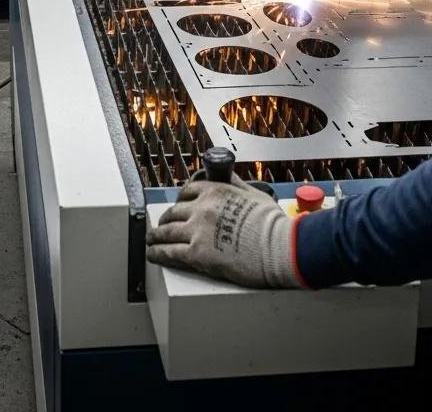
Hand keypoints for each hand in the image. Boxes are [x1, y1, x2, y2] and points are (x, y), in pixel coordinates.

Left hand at [145, 179, 302, 288]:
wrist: (280, 247)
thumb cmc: (272, 224)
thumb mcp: (254, 194)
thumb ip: (237, 185)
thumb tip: (229, 177)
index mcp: (214, 192)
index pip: (187, 192)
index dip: (179, 201)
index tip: (177, 207)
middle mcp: (201, 208)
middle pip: (174, 212)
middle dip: (166, 219)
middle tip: (162, 226)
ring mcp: (197, 231)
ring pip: (166, 232)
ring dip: (155, 236)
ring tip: (151, 240)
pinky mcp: (196, 254)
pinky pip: (169, 252)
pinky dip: (157, 253)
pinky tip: (152, 254)